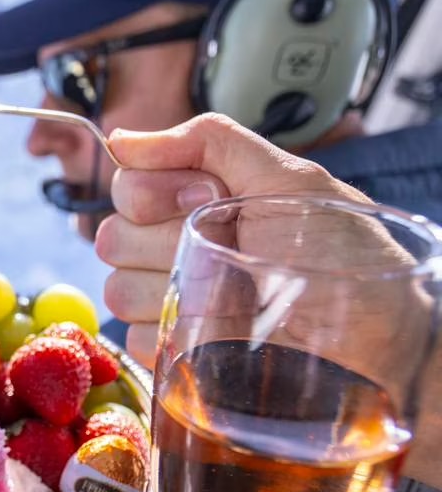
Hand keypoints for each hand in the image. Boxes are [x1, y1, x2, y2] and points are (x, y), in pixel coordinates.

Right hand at [95, 113, 441, 487]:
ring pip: (116, 288)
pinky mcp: (176, 352)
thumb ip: (208, 141)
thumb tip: (122, 138)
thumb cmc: (347, 252)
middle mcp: (176, 248)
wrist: (381, 335)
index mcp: (197, 201)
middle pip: (110, 236)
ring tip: (233, 293)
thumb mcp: (288, 178)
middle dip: (166, 240)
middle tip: (231, 247)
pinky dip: (173, 334)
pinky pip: (135, 338)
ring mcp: (173, 302)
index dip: (160, 192)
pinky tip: (219, 329)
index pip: (125, 186)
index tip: (211, 198)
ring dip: (172, 288)